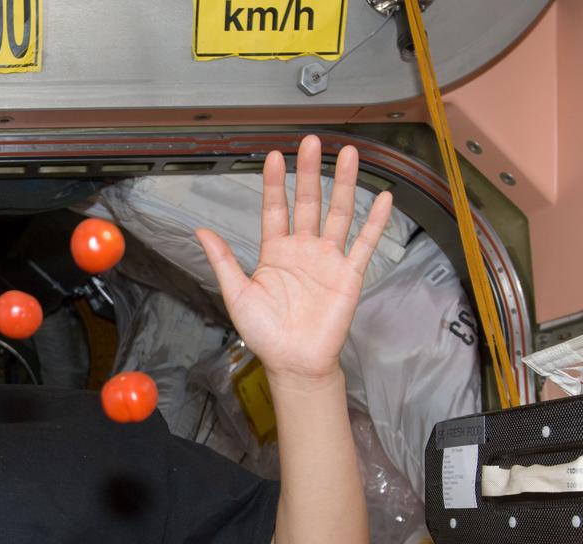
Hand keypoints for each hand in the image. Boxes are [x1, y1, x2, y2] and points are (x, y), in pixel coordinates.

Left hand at [195, 135, 392, 387]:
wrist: (293, 362)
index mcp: (274, 252)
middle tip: (311, 141)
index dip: (275, 183)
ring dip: (343, 184)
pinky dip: (374, 221)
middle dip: (309, 171)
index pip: (275, 209)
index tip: (274, 156)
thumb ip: (223, 260)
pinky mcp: (349, 274)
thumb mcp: (236, 294)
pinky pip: (364, 243)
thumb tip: (200, 231)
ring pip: (338, 213)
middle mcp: (302, 250)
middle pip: (307, 202)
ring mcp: (328, 259)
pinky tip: (382, 197)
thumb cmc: (265, 333)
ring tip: (347, 154)